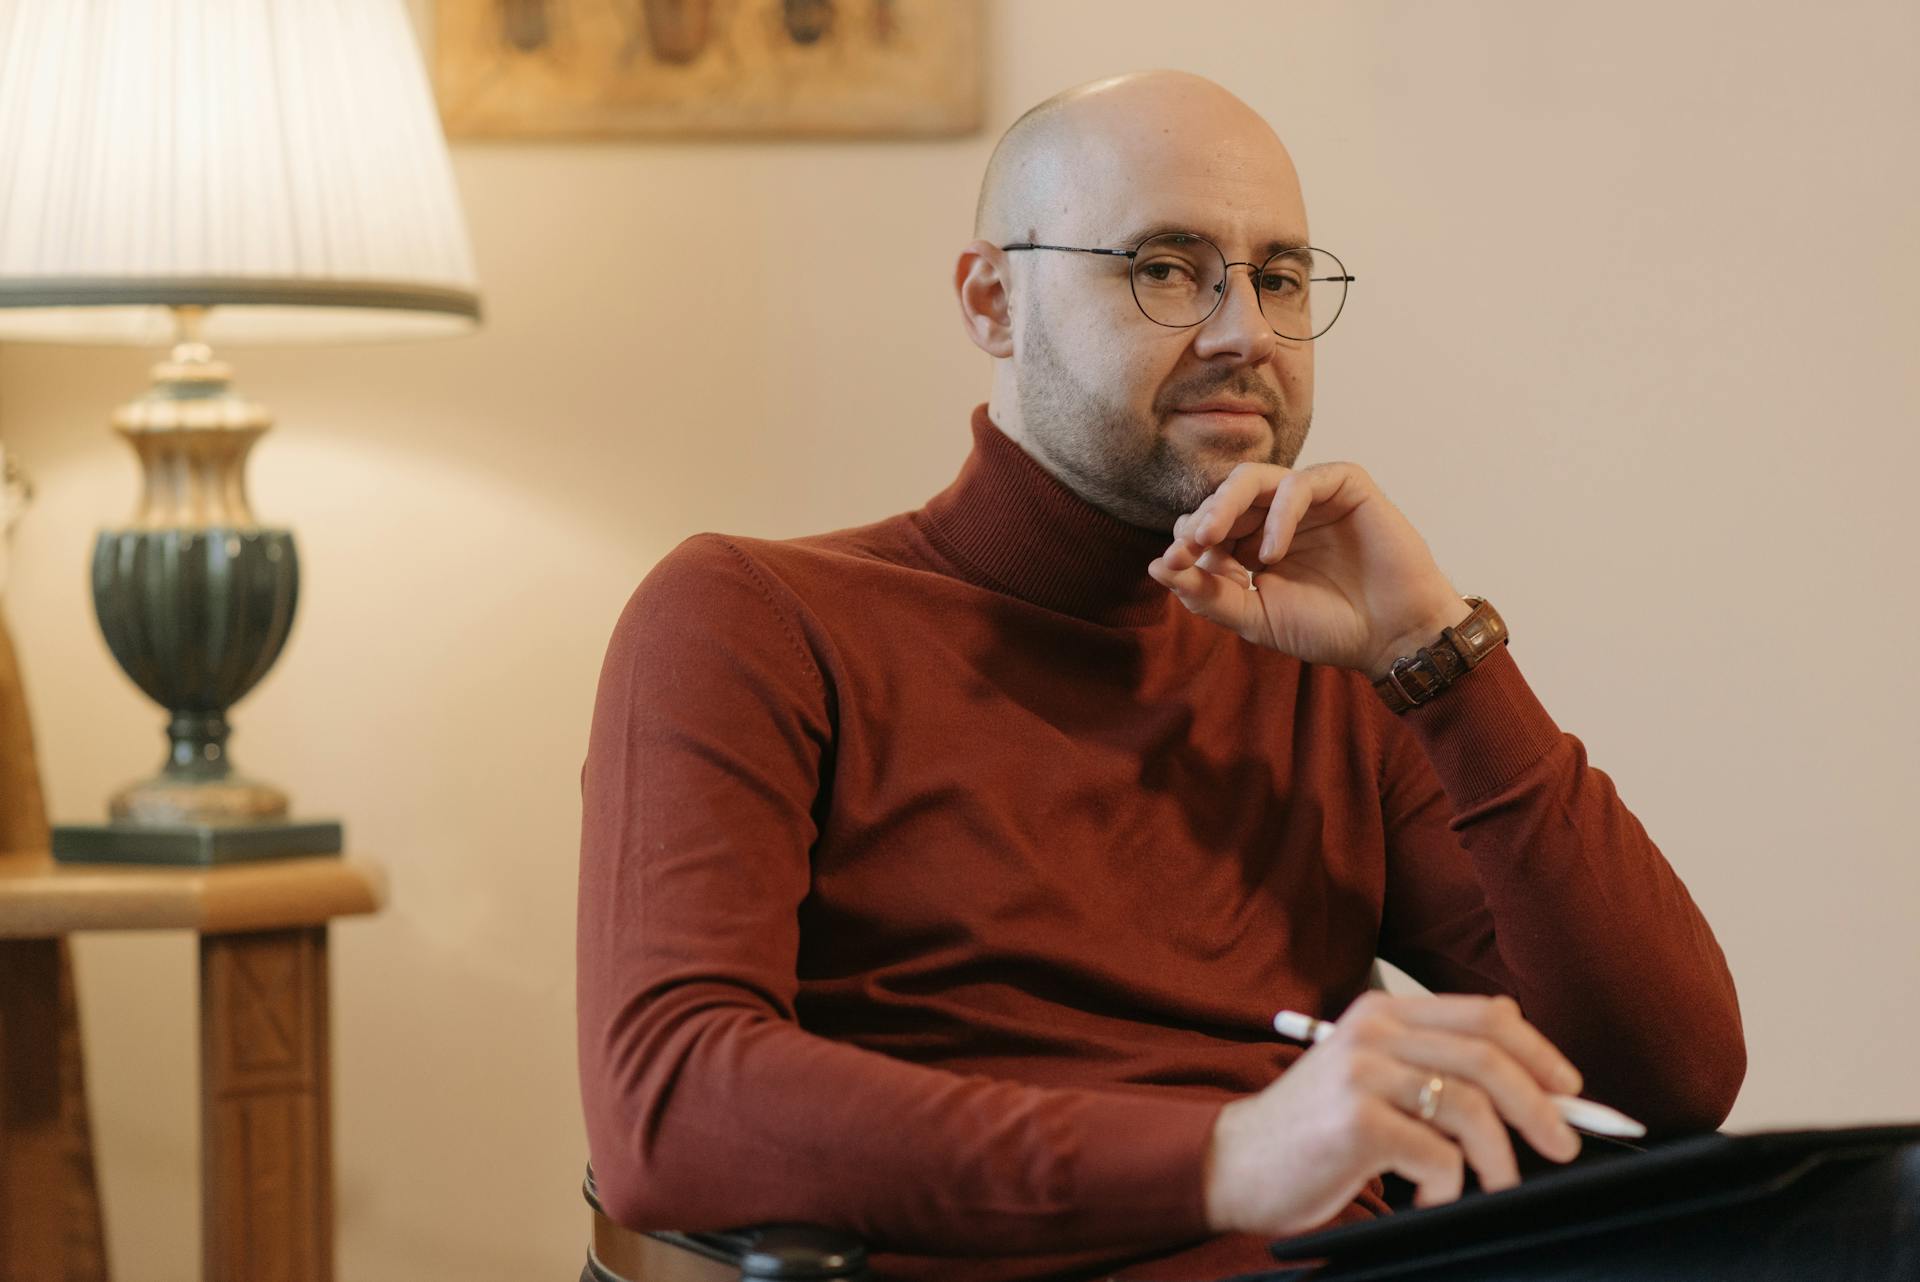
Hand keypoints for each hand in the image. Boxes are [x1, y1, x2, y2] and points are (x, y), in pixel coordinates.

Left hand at [1145, 462, 1469, 678]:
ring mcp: (1310, 498)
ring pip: (1254, 479)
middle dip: (1200, 520)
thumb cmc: (1329, 629)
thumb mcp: (1256, 618)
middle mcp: (1277, 515)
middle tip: (1188, 546)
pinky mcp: (1345, 486)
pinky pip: (1302, 483)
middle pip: (1222, 497)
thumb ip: (1208, 596)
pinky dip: (1280, 513)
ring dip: (1225, 504)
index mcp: (1250, 543)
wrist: (1392, 639)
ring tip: (1211, 536)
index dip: (1183, 543)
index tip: (1169, 567)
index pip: (1204, 526)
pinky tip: (1272, 552)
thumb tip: (1157, 567)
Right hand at [1202, 992, 1585, 1236]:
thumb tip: (1533, 1083)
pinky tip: (1428, 1196)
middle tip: (1562, 1146)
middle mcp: (1372, 1030)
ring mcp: (1362, 1072)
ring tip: (1496, 1186)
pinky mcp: (1356, 1122)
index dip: (1539, 1050)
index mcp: (1381, 1012)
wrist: (1233, 1163)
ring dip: (1501, 1159)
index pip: (1485, 1014)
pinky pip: (1440, 1156)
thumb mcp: (1369, 1077)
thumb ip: (1430, 1066)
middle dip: (1541, 1106)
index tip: (1569, 1090)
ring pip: (1473, 1107)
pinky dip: (1450, 1186)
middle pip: (1489, 1056)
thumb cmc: (1311, 1131)